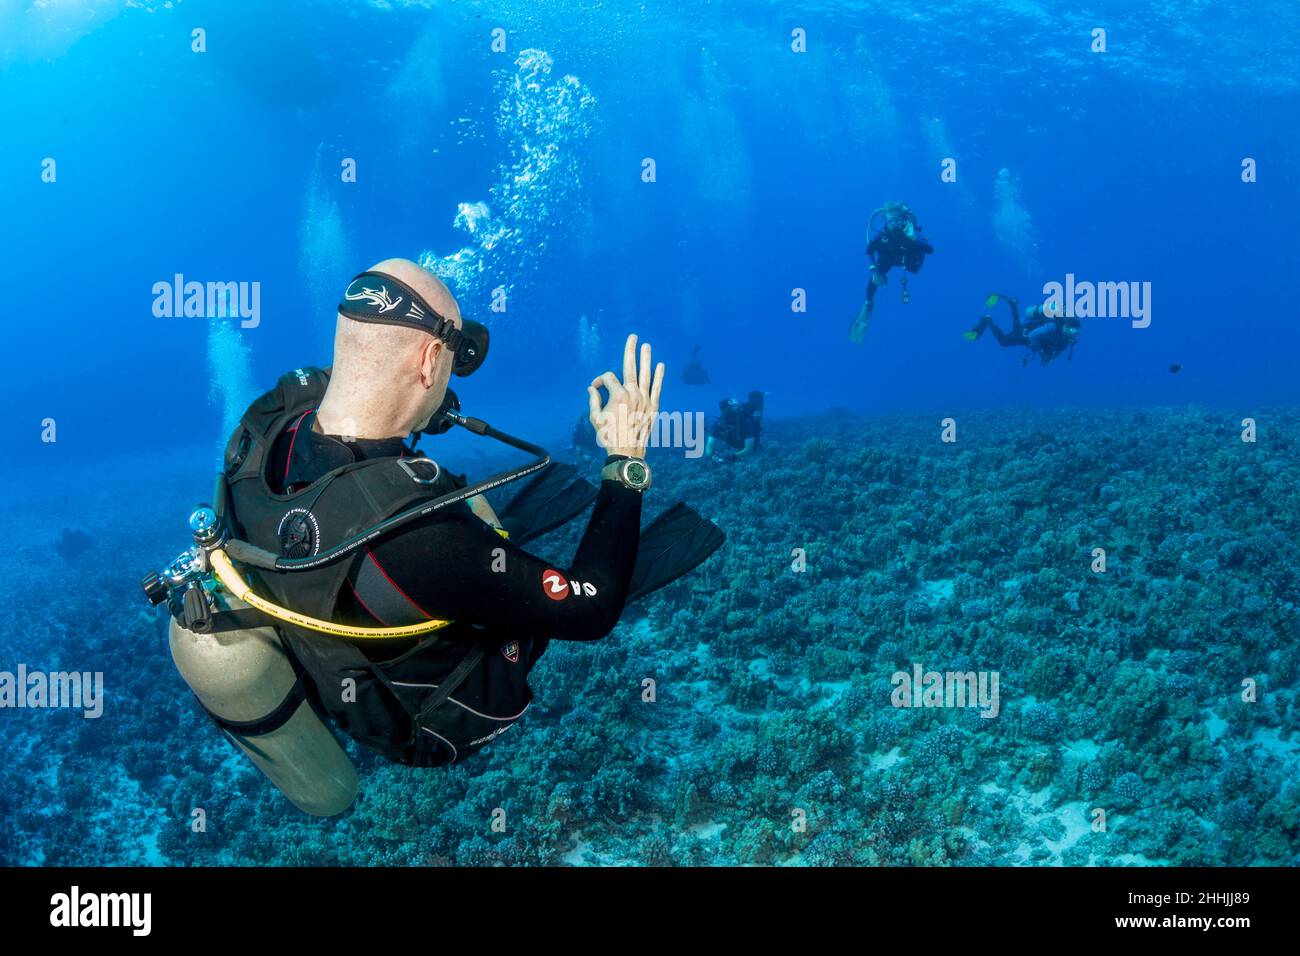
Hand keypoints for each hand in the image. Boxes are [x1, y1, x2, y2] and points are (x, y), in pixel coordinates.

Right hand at [588, 334, 664, 457]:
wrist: (627, 451)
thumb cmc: (609, 435)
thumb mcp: (595, 418)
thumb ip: (593, 400)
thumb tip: (591, 388)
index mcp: (617, 395)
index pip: (608, 378)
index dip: (599, 380)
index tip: (595, 388)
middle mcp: (633, 394)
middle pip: (630, 367)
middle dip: (631, 350)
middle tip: (633, 337)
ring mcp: (645, 400)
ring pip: (646, 374)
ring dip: (646, 359)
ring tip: (647, 346)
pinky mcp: (653, 407)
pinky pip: (657, 388)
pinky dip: (659, 377)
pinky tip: (661, 366)